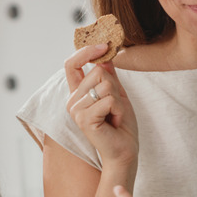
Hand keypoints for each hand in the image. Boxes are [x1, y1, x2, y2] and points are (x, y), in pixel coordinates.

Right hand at [63, 45, 138, 169]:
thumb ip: (109, 75)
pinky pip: (108, 100)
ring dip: (118, 100)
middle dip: (115, 87)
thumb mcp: (117, 94)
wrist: (124, 150)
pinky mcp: (84, 119)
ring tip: (115, 115)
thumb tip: (105, 53)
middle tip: (115, 107)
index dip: (85, 51)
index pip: (72, 64)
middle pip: (98, 72)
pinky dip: (118, 109)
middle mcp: (72, 100)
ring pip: (105, 85)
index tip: (103, 45)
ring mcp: (76, 110)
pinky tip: (114, 121)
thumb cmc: (121, 125)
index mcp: (77, 93)